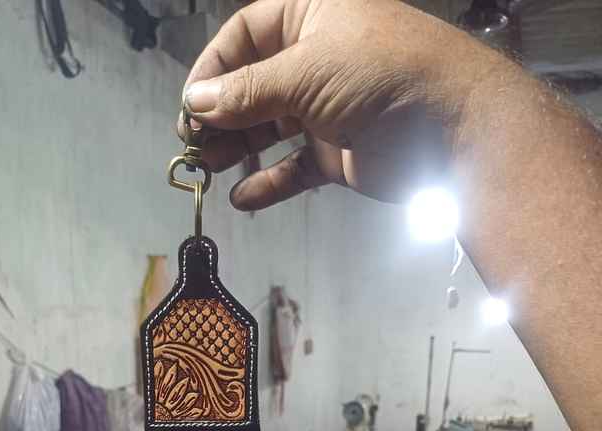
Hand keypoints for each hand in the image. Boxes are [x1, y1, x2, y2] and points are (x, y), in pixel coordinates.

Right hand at [182, 0, 499, 208]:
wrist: (454, 129)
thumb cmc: (380, 77)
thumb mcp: (306, 72)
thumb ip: (247, 92)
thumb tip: (195, 103)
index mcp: (309, 16)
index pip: (245, 36)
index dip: (213, 69)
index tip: (190, 106)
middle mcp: (315, 58)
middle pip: (252, 85)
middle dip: (221, 114)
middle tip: (192, 146)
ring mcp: (327, 108)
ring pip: (270, 128)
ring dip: (238, 148)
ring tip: (208, 171)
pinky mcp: (338, 153)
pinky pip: (294, 167)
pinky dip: (270, 181)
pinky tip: (244, 198)